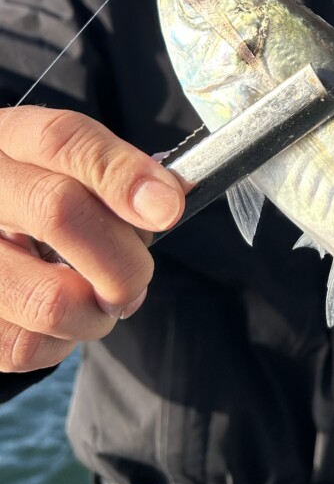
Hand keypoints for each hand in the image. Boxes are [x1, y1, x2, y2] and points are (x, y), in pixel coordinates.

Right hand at [0, 106, 185, 372]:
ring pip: (48, 297)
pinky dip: (61, 342)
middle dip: (123, 258)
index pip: (64, 139)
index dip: (123, 174)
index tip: (167, 209)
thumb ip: (117, 176)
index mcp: (12, 138)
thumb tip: (167, 201)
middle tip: (138, 278)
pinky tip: (60, 322)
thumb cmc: (41, 197)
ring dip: (97, 313)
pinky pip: (25, 345)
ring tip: (100, 303)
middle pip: (59, 211)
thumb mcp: (71, 169)